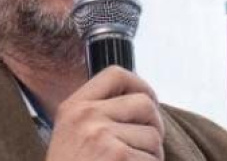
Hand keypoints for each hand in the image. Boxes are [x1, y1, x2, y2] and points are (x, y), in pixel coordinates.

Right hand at [46, 66, 164, 160]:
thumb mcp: (72, 136)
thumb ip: (96, 116)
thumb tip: (143, 101)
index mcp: (73, 107)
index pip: (116, 74)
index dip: (141, 85)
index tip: (149, 101)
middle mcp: (86, 116)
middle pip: (144, 103)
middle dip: (155, 127)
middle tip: (147, 148)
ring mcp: (101, 135)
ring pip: (153, 136)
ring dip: (152, 157)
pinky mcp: (118, 156)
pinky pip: (153, 160)